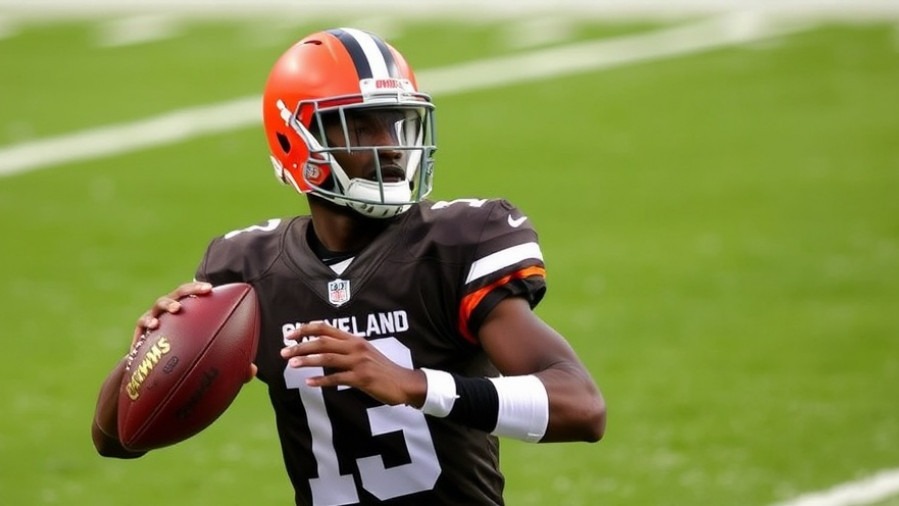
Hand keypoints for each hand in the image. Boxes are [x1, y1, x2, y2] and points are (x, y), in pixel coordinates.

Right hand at [133, 281, 256, 382]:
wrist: (154, 375)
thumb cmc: (186, 361)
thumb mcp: (207, 361)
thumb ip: (230, 365)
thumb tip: (252, 371)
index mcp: (189, 315)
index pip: (198, 297)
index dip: (205, 289)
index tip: (214, 288)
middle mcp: (173, 312)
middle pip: (181, 292)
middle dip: (192, 289)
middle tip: (205, 291)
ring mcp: (156, 318)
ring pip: (161, 303)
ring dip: (169, 303)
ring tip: (177, 309)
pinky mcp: (141, 331)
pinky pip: (143, 323)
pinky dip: (148, 322)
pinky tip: (154, 327)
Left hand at [281, 321, 425, 406]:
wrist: (404, 383)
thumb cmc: (383, 369)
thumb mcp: (366, 353)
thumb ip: (347, 349)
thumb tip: (325, 349)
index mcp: (355, 339)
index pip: (326, 328)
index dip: (306, 329)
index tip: (290, 335)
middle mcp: (356, 347)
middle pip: (323, 342)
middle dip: (301, 346)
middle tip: (283, 352)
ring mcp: (359, 362)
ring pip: (327, 358)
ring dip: (307, 360)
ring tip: (291, 364)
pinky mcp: (362, 378)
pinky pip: (337, 378)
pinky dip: (322, 380)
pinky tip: (310, 383)